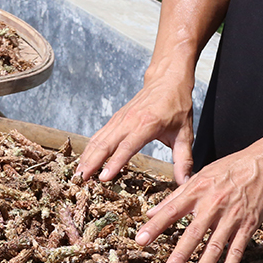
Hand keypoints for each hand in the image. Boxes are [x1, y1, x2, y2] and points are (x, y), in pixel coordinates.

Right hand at [76, 74, 194, 185]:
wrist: (167, 80)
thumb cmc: (177, 106)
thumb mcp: (185, 133)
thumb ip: (183, 159)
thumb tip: (186, 181)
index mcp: (147, 124)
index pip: (127, 146)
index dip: (115, 163)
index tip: (104, 177)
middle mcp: (129, 121)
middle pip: (105, 144)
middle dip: (91, 163)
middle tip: (80, 180)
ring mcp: (119, 119)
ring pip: (98, 140)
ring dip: (86, 157)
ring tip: (77, 175)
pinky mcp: (114, 120)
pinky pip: (98, 135)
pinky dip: (89, 149)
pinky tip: (83, 161)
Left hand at [134, 147, 262, 262]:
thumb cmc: (228, 169)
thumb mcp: (199, 177)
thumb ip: (174, 196)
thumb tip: (150, 212)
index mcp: (196, 192)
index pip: (171, 211)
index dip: (155, 226)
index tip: (140, 240)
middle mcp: (213, 205)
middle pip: (194, 233)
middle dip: (181, 255)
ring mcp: (232, 217)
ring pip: (216, 246)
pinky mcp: (248, 225)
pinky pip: (237, 249)